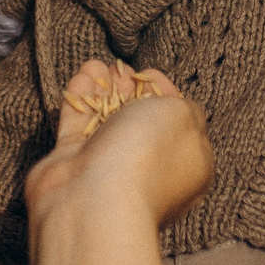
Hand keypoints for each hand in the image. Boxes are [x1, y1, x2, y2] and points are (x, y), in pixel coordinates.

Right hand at [26, 60, 211, 231]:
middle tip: (123, 70)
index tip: (151, 75)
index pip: (179, 125)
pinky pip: (78, 127)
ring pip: (108, 122)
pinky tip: (83, 76)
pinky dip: (81, 101)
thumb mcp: (184, 118)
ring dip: (103, 90)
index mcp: (188, 166)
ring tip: (98, 66)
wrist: (94, 198)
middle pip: (141, 121)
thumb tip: (179, 106)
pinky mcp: (76, 166)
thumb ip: (187, 107)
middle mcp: (151, 170)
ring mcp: (111, 170)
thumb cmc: (148, 155)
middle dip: (130, 91)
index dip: (166, 94)